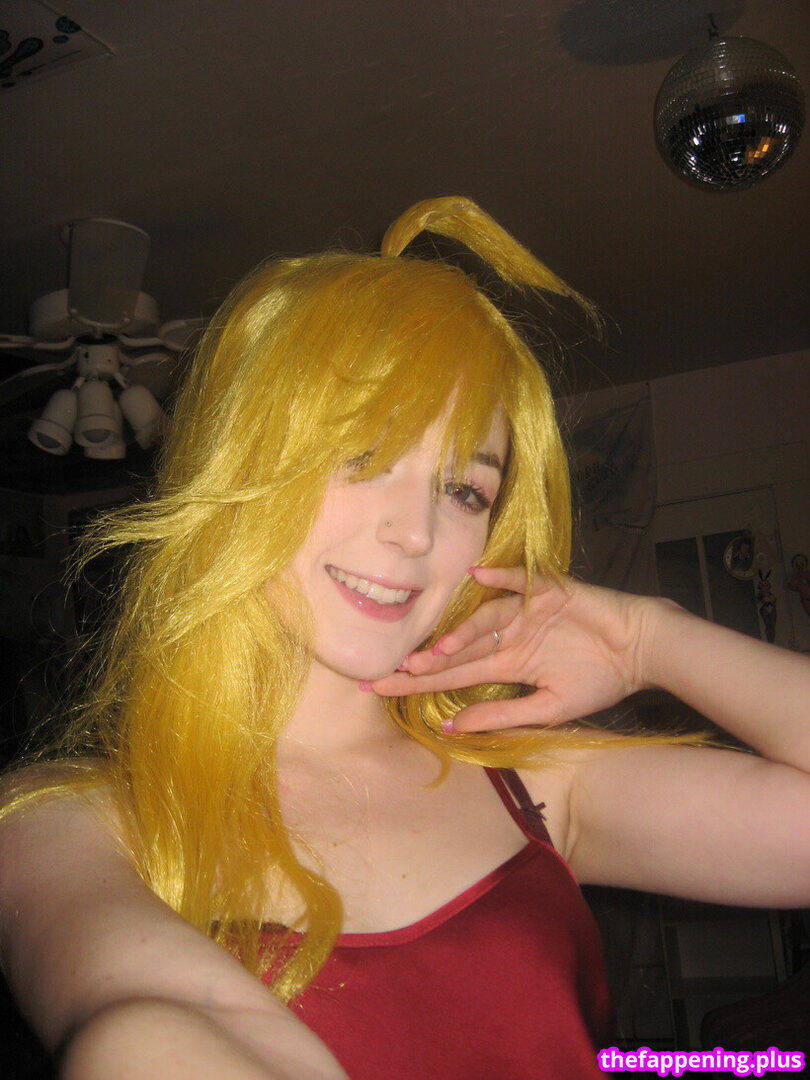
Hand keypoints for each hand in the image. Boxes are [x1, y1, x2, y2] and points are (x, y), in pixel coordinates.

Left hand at [368, 566, 656, 731]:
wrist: (640, 649)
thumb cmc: (600, 680)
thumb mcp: (549, 708)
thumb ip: (502, 714)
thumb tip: (452, 727)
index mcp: (506, 666)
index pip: (453, 678)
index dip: (418, 685)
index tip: (380, 690)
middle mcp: (507, 638)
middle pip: (458, 651)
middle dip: (424, 664)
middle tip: (387, 674)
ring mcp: (523, 613)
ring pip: (483, 621)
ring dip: (462, 634)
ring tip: (439, 652)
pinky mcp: (545, 591)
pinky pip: (518, 582)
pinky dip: (500, 577)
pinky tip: (480, 574)